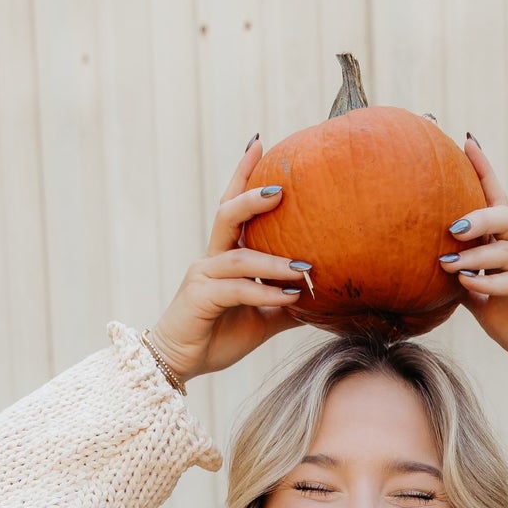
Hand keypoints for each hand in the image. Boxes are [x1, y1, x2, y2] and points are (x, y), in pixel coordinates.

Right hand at [146, 139, 311, 380]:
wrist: (182, 364)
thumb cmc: (219, 336)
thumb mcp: (263, 319)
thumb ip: (287, 304)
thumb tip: (325, 299)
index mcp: (224, 256)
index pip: (232, 208)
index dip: (243, 175)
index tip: (260, 143)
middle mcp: (211, 258)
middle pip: (227, 213)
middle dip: (251, 195)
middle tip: (281, 185)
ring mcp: (203, 276)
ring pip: (239, 256)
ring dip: (273, 261)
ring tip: (305, 266)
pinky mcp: (200, 298)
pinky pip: (238, 290)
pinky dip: (265, 294)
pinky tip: (289, 298)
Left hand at [439, 136, 507, 386]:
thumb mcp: (486, 305)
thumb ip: (466, 286)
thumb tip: (435, 274)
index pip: (496, 202)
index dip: (484, 171)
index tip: (466, 141)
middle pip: (504, 215)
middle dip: (477, 215)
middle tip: (451, 226)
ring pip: (507, 248)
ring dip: (476, 254)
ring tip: (448, 263)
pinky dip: (491, 281)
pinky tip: (470, 283)